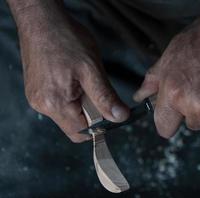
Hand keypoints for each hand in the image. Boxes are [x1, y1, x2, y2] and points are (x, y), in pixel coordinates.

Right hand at [14, 2, 128, 141]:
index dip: (99, 126)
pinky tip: (72, 79)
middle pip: (74, 126)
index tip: (108, 111)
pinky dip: (70, 97)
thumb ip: (105, 97)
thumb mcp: (92, 69)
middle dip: (90, 114)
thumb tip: (120, 117)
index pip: (81, 132)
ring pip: (67, 115)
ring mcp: (37, 98)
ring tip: (82, 80)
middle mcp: (42, 106)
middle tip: (94, 90)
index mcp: (56, 104)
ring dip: (80, 104)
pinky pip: (58, 104)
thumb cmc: (66, 40)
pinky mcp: (36, 91)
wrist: (42, 20)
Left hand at [134, 0, 199, 137]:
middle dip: (192, 111)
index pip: (164, 127)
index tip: (170, 116)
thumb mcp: (171, 54)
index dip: (166, 122)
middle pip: (191, 124)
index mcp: (175, 94)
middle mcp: (196, 105)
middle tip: (198, 86)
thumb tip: (140, 96)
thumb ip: (153, 80)